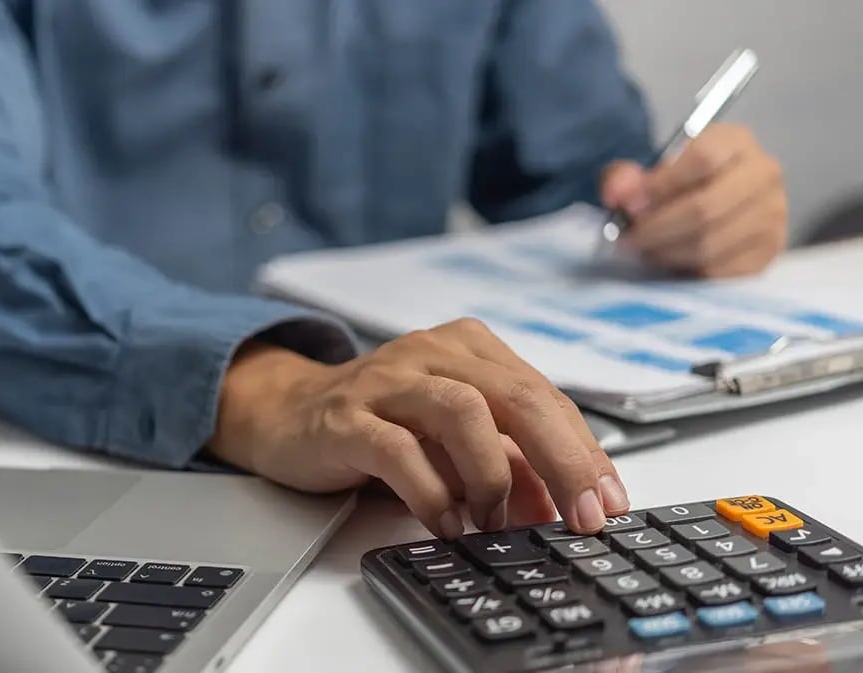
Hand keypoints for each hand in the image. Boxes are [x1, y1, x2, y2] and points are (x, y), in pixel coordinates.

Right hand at [207, 320, 630, 537]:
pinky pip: (399, 450)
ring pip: (463, 412)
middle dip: (563, 462)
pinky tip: (446, 523)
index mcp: (468, 348)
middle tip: (584, 517)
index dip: (583, 451)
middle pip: (517, 397)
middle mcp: (432, 352)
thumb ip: (505, 463)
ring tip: (496, 523)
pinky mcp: (347, 416)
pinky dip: (432, 493)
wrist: (286, 412)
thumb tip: (558, 507)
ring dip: (492, 476)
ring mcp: (387, 379)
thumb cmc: (378, 423)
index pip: (544, 396)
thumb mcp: (451, 441)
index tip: (609, 502)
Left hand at [602, 124, 787, 276]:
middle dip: (656, 228)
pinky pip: (719, 270)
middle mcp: (763, 173)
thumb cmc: (676, 185)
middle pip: (705, 207)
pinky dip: (685, 269)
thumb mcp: (646, 172)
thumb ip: (624, 178)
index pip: (703, 158)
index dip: (661, 185)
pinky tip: (669, 260)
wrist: (710, 205)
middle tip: (627, 238)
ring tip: (644, 249)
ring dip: (666, 252)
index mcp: (735, 141)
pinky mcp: (769, 252)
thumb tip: (617, 195)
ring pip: (710, 243)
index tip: (630, 205)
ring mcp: (772, 214)